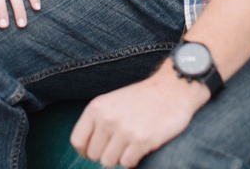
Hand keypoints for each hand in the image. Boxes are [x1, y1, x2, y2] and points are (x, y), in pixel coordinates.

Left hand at [70, 60, 209, 167]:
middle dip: (106, 153)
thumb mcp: (112, 102)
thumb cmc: (141, 98)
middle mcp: (107, 118)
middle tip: (120, 142)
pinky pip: (127, 164)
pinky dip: (133, 159)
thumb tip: (86, 150)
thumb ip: (97, 122)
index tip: (97, 149)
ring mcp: (124, 130)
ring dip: (120, 156)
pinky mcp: (142, 141)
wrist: (172, 88)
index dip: (86, 149)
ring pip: (109, 162)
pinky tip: (141, 145)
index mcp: (96, 107)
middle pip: (93, 155)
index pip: (77, 141)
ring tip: (131, 142)